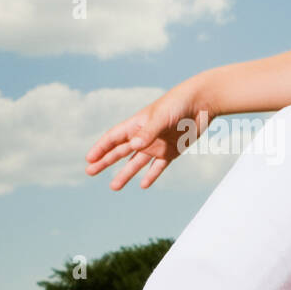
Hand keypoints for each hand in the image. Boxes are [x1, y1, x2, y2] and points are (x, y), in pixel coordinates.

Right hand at [86, 77, 215, 189]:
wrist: (201, 103)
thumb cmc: (178, 104)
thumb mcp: (162, 117)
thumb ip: (148, 132)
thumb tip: (133, 146)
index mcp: (137, 125)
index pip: (113, 138)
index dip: (100, 148)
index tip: (89, 159)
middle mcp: (144, 136)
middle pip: (119, 151)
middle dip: (104, 162)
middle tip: (89, 172)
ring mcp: (157, 145)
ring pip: (136, 162)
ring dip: (125, 174)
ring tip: (113, 187)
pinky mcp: (171, 151)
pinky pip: (158, 167)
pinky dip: (151, 176)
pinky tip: (143, 185)